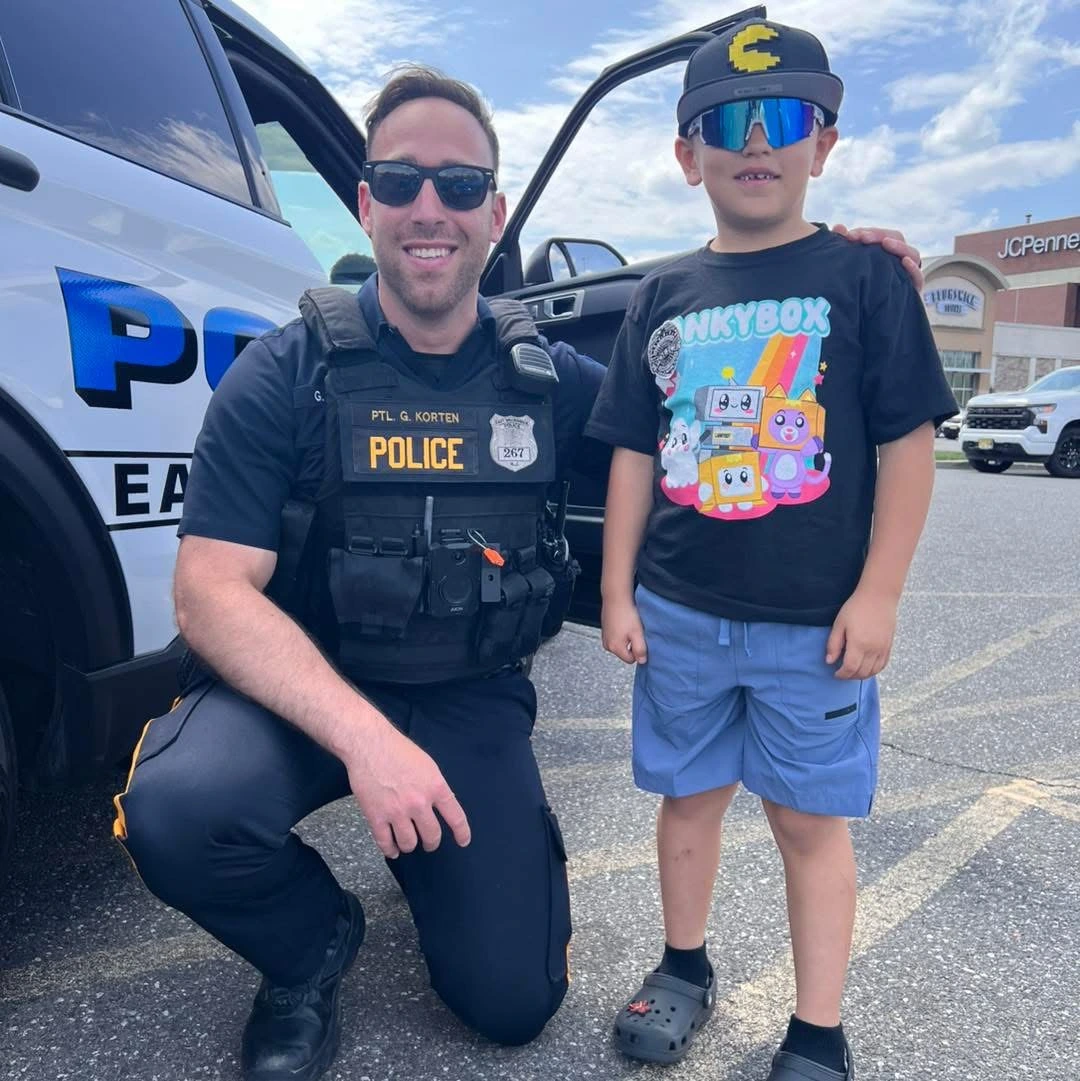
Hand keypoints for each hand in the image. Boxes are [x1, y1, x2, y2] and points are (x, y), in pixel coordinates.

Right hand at [341, 715, 470, 858]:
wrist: (370, 745)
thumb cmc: (399, 750)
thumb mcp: (428, 766)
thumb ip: (436, 787)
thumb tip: (440, 807)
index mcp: (435, 787)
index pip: (456, 817)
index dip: (462, 833)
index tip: (463, 841)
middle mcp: (419, 803)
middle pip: (432, 835)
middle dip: (432, 842)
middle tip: (429, 842)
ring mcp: (397, 811)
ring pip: (409, 843)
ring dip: (410, 845)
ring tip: (409, 842)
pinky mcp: (376, 816)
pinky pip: (385, 842)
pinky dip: (390, 850)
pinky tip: (393, 850)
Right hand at [601, 595, 647, 664]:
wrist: (615, 598)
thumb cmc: (626, 614)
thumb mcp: (638, 633)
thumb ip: (640, 650)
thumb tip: (642, 661)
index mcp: (615, 648)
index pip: (631, 660)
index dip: (638, 651)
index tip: (640, 639)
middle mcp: (607, 645)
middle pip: (625, 653)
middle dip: (631, 644)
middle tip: (635, 631)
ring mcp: (605, 637)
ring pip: (621, 644)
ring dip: (626, 638)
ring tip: (629, 626)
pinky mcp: (605, 630)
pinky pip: (616, 637)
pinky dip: (621, 632)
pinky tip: (624, 623)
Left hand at [825, 587, 897, 679]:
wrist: (878, 597)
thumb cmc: (856, 608)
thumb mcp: (839, 624)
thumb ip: (834, 644)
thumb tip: (829, 661)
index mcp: (859, 644)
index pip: (850, 668)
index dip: (842, 674)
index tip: (835, 673)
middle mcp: (873, 649)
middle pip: (862, 672)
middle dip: (850, 676)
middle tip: (842, 673)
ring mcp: (883, 648)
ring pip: (873, 671)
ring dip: (862, 675)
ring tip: (853, 671)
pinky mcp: (889, 646)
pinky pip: (883, 665)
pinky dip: (874, 670)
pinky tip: (866, 668)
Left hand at [833, 223, 923, 289]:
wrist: (861, 324)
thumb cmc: (854, 291)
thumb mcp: (848, 269)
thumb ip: (845, 248)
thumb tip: (838, 227)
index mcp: (883, 255)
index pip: (881, 236)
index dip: (868, 232)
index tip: (849, 235)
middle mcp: (897, 262)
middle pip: (896, 240)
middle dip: (879, 236)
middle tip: (861, 237)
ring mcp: (906, 276)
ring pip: (910, 254)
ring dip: (898, 247)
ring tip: (885, 243)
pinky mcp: (911, 292)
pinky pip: (918, 278)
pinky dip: (913, 269)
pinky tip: (904, 262)